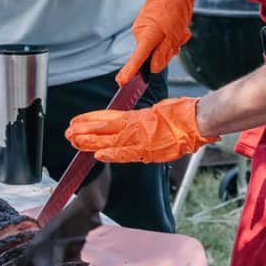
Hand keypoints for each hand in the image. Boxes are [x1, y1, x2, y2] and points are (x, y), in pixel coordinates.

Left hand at [65, 97, 217, 163]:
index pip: (108, 118)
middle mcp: (136, 127)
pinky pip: (127, 154)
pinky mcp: (149, 151)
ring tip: (75, 141)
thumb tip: (135, 122)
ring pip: (110, 141)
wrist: (197, 121)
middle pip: (104, 129)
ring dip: (91, 142)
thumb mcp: (159, 110)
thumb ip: (145, 119)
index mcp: (137, 117)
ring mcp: (141, 140)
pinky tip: (98, 155)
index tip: (77, 121)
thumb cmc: (182, 114)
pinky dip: (112, 155)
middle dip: (85, 132)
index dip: (91, 120)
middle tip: (69, 133)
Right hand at [115, 0, 195, 85]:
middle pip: (151, 55)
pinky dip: (169, 35)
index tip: (121, 82)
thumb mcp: (174, 35)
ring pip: (157, 46)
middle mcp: (140, 33)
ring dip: (171, 42)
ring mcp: (142, 28)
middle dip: (167, 52)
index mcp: (146, 36)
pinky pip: (158, 37)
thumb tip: (153, 68)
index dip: (129, 72)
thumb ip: (163, 54)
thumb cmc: (174, 8)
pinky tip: (177, 26)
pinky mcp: (147, 24)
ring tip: (180, 29)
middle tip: (180, 38)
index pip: (136, 59)